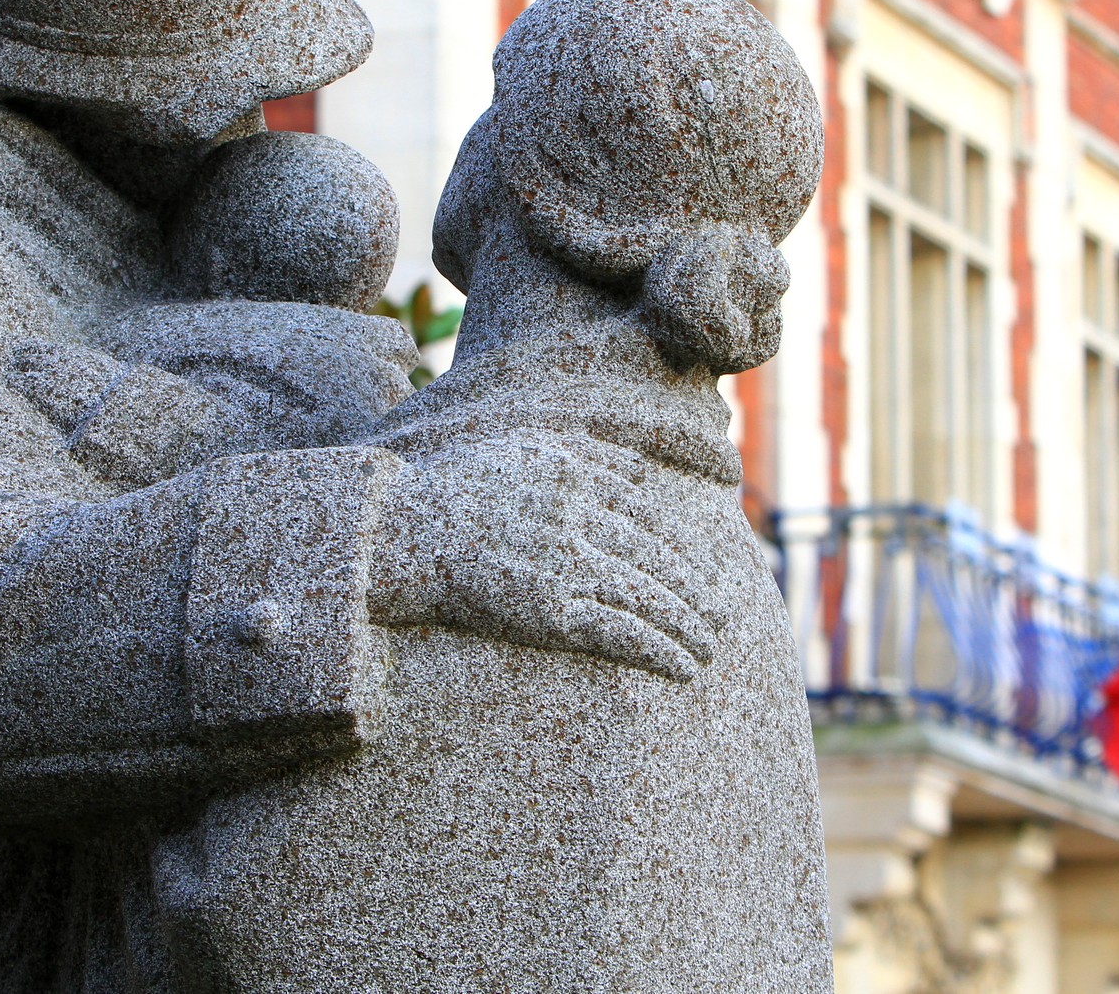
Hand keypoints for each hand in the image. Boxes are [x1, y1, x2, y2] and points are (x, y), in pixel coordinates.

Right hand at [367, 433, 729, 680]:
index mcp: (573, 468)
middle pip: (656, 556)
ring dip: (688, 627)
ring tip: (710, 648)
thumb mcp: (523, 451)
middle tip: (723, 617)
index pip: (650, 513)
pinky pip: (620, 631)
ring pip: (647, 595)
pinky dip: (659, 650)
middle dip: (696, 591)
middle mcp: (575, 510)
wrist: (395, 534)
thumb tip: (642, 475)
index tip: (710, 574)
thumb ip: (585, 456)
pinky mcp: (547, 608)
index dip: (686, 549)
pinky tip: (684, 667)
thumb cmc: (454, 494)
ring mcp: (562, 559)